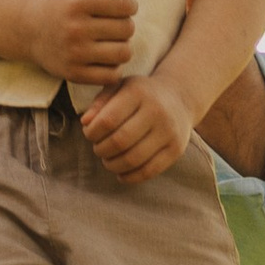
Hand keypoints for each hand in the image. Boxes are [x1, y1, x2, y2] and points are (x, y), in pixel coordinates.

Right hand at [31, 0, 139, 83]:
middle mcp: (75, 28)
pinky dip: (114, 67)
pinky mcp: (74, 74)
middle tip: (113, 25)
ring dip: (123, 46)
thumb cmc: (60, 5)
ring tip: (111, 41)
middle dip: (125, 24)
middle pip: (126, 28)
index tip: (122, 7)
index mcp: (76, 2)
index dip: (130, 5)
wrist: (28, 31)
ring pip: (124, 53)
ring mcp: (74, 54)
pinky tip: (105, 58)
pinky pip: (112, 76)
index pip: (123, 4)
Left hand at [80, 74, 194, 183]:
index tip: (89, 134)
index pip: (108, 120)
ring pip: (133, 159)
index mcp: (139, 92)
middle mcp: (157, 111)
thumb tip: (85, 122)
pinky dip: (130, 177)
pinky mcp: (176, 149)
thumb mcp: (120, 87)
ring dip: (113, 165)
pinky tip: (121, 173)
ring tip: (108, 160)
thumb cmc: (141, 94)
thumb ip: (100, 102)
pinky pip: (149, 171)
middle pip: (119, 141)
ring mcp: (169, 131)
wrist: (180, 98)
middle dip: (101, 150)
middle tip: (98, 149)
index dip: (92, 132)